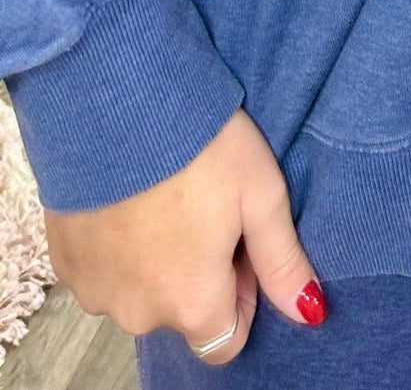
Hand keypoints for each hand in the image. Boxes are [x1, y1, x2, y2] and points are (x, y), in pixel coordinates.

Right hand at [43, 105, 326, 362]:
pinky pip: (103, 273)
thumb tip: (310, 312)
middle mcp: (137, 313)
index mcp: (191, 303)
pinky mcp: (64, 264)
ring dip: (157, 262)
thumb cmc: (200, 146)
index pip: (225, 341)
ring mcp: (94, 291)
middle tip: (208, 208)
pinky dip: (119, 248)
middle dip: (199, 274)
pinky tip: (131, 198)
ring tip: (169, 196)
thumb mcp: (261, 195)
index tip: (241, 245)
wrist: (116, 105)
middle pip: (181, 313)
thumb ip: (283, 261)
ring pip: (139, 292)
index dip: (242, 297)